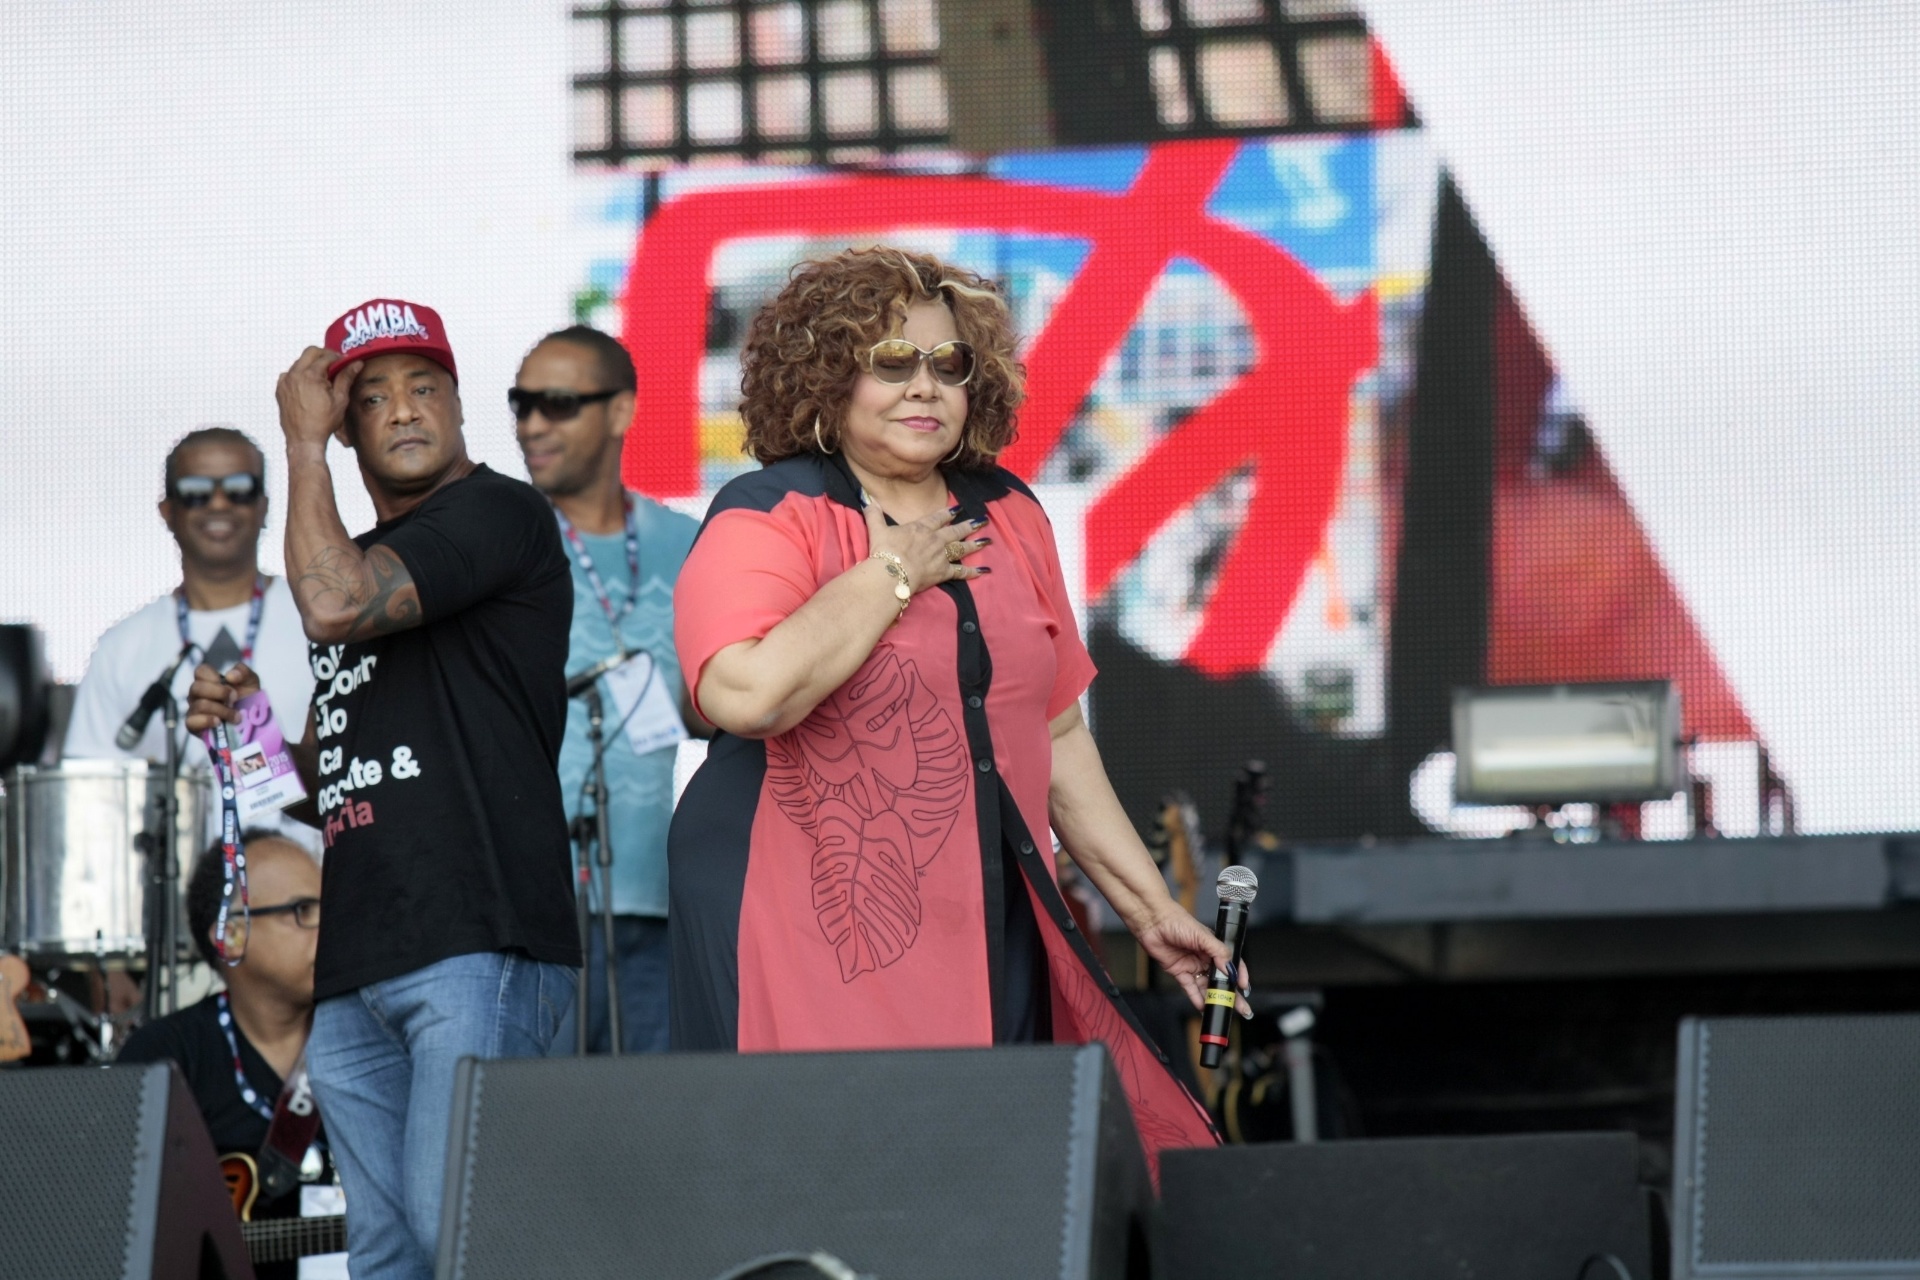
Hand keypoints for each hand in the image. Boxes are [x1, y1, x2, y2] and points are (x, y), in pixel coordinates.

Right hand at [183, 662, 260, 736]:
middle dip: (220, 693)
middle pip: (196, 687)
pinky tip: (219, 722)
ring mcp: (194, 710)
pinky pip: (191, 721)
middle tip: (235, 699)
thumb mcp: (250, 681)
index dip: (212, 675)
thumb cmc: (247, 698)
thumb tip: (230, 676)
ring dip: (222, 710)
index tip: (229, 683)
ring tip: (236, 716)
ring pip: (199, 705)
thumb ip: (242, 671)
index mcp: (207, 680)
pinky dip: (207, 721)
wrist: (252, 722)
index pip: (200, 671)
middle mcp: (197, 694)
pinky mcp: (194, 726)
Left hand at [276, 346, 359, 452]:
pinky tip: (308, 384)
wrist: (304, 439)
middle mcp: (295, 375)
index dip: (338, 357)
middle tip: (334, 363)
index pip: (326, 356)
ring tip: (322, 376)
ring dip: (311, 364)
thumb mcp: (340, 400)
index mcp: (310, 376)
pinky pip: (289, 374)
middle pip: (310, 352)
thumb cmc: (323, 423)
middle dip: (323, 354)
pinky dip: (299, 374)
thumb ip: (346, 378)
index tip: (344, 362)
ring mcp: (285, 382)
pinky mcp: (280, 389)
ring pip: (299, 362)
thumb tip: (355, 364)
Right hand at [864, 501, 990, 593]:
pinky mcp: (943, 572)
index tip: (959, 509)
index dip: (948, 513)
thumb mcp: (877, 529)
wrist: (892, 572)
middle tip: (983, 521)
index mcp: (921, 528)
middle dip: (969, 525)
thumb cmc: (885, 551)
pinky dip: (972, 572)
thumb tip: (865, 497)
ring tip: (987, 540)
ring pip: (961, 548)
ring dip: (975, 544)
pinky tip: (984, 570)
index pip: (938, 518)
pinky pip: (960, 572)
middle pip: (955, 531)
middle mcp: (934, 540)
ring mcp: (941, 556)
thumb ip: (873, 513)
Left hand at [1129, 900, 1252, 1016]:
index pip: (1231, 964)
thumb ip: (1218, 952)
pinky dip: (1196, 998)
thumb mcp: (1202, 935)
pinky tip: (1203, 1006)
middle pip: (1221, 979)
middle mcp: (1204, 957)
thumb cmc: (1177, 921)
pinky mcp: (1179, 972)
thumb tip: (1230, 968)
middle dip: (1231, 994)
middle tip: (1241, 1007)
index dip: (1239, 975)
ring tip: (1222, 1010)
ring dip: (1214, 999)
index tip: (1245, 987)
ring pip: (1206, 986)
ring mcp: (1192, 965)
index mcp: (1213, 947)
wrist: (1153, 922)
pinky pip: (1190, 988)